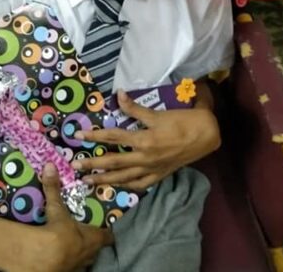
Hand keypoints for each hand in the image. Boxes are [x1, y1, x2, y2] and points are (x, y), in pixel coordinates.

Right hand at [31, 164, 112, 271]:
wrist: (46, 259)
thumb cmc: (59, 232)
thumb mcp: (56, 209)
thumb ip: (53, 188)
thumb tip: (50, 165)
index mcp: (93, 237)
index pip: (107, 236)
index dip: (108, 233)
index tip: (108, 229)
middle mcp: (89, 254)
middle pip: (97, 250)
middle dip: (94, 244)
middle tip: (90, 237)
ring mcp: (79, 267)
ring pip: (87, 261)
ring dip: (83, 255)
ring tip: (77, 249)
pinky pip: (73, 270)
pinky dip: (71, 265)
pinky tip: (65, 262)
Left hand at [71, 90, 220, 190]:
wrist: (206, 136)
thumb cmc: (182, 120)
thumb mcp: (158, 113)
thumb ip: (135, 108)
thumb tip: (119, 95)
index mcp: (143, 139)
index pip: (113, 137)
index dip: (95, 135)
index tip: (78, 135)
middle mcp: (144, 157)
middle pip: (113, 161)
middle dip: (93, 164)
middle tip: (76, 166)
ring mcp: (151, 169)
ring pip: (123, 177)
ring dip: (104, 179)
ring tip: (88, 182)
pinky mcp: (159, 175)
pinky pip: (139, 184)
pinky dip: (126, 185)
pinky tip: (117, 187)